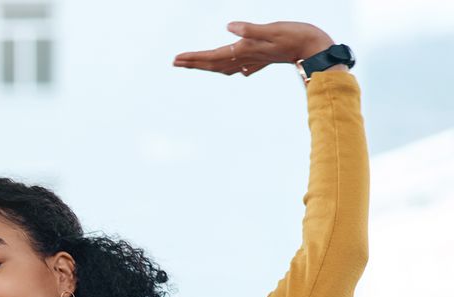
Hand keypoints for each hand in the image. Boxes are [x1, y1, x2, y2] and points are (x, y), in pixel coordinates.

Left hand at [173, 21, 337, 76]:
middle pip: (215, 63)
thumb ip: (251, 30)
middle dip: (194, 62)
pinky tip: (233, 70)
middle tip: (175, 62)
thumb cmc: (298, 37)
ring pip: (226, 65)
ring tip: (194, 64)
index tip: (177, 59)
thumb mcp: (273, 30)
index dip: (194, 58)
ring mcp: (256, 59)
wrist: (319, 51)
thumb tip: (229, 28)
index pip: (213, 56)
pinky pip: (242, 64)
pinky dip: (232, 66)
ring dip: (208, 65)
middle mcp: (248, 58)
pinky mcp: (265, 57)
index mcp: (246, 50)